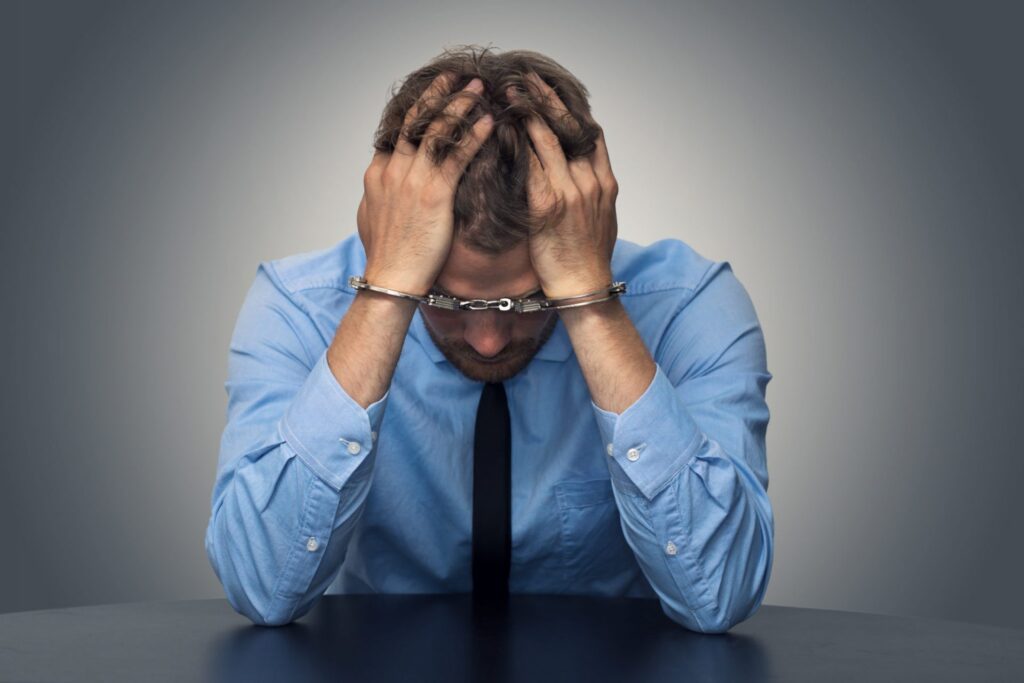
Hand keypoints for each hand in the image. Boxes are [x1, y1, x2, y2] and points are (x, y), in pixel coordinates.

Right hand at [357, 73, 493, 293]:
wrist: (391, 279)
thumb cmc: (389, 256)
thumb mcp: (375, 218)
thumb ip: (383, 196)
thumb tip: (387, 188)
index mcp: (378, 174)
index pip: (396, 132)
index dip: (416, 111)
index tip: (432, 96)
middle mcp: (393, 170)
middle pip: (415, 121)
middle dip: (436, 96)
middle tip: (454, 76)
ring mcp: (412, 179)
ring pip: (437, 131)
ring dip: (460, 105)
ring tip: (478, 88)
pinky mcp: (434, 193)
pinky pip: (457, 155)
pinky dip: (474, 135)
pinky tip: (489, 122)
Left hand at [507, 73, 618, 298]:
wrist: (584, 287)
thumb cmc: (587, 258)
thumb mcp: (600, 219)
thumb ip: (590, 192)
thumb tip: (578, 175)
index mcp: (604, 183)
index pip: (590, 133)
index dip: (572, 109)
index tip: (554, 92)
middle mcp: (590, 181)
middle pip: (569, 127)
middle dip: (548, 100)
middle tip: (528, 79)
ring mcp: (570, 191)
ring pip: (548, 139)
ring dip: (528, 113)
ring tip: (510, 94)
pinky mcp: (547, 205)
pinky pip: (529, 165)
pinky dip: (517, 144)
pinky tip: (502, 129)